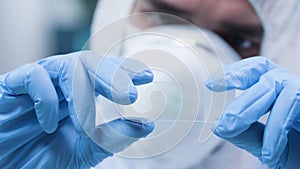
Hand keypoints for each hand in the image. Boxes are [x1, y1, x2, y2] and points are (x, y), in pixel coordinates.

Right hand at [0, 51, 153, 167]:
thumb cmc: (38, 160)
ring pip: (67, 65)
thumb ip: (111, 138)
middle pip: (90, 63)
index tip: (146, 77)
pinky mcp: (11, 87)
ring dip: (83, 91)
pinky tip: (50, 124)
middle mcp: (61, 87)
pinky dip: (47, 99)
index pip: (105, 74)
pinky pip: (34, 76)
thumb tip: (146, 125)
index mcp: (79, 97)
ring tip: (86, 124)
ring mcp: (38, 85)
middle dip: (112, 75)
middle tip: (130, 94)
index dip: (125, 71)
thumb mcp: (83, 151)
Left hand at [206, 56, 299, 168]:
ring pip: (274, 85)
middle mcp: (291, 86)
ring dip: (250, 109)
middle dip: (239, 98)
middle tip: (224, 123)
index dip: (234, 71)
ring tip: (237, 132)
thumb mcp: (265, 145)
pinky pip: (292, 104)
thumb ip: (244, 133)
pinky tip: (269, 152)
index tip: (210, 85)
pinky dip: (276, 130)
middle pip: (262, 73)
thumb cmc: (296, 152)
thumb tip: (217, 125)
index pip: (255, 68)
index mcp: (277, 91)